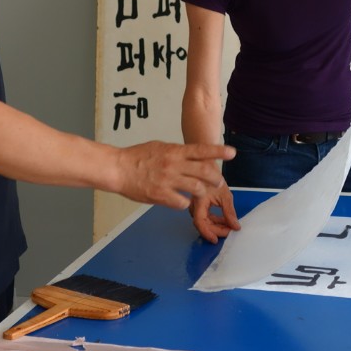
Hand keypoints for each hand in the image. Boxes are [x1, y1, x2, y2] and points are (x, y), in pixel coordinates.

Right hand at [112, 141, 234, 209]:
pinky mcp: (161, 195)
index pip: (202, 150)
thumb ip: (175, 152)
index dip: (219, 151)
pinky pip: (182, 203)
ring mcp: (168, 180)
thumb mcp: (159, 147)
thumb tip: (188, 154)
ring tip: (201, 193)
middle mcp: (174, 164)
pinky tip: (182, 201)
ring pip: (197, 189)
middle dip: (216, 178)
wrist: (118, 168)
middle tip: (219, 182)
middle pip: (205, 172)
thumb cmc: (136, 157)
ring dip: (202, 192)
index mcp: (174, 151)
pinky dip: (185, 203)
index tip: (232, 153)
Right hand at [190, 183, 240, 243]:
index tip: (217, 239)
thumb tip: (235, 226)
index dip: (208, 233)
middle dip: (217, 230)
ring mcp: (195, 207)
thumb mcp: (225, 195)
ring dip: (217, 226)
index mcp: (198, 202)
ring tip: (229, 226)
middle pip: (203, 224)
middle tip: (230, 231)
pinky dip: (215, 221)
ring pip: (205, 222)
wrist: (208, 169)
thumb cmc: (215, 179)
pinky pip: (205, 218)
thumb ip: (229, 212)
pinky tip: (224, 221)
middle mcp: (194, 206)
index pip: (200, 222)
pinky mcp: (198, 207)